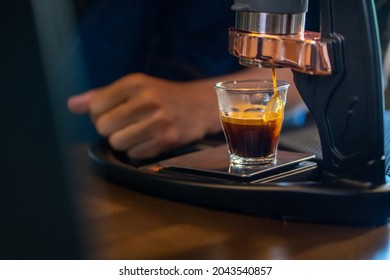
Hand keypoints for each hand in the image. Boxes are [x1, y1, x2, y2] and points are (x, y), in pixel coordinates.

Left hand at [67, 73, 220, 158]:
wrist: (198, 106)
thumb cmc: (161, 96)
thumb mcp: (134, 87)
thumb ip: (101, 95)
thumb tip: (71, 105)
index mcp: (135, 83)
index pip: (96, 106)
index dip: (99, 113)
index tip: (112, 111)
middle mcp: (146, 101)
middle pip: (103, 127)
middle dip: (110, 128)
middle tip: (125, 123)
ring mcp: (158, 122)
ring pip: (117, 143)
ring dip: (123, 140)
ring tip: (137, 131)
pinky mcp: (166, 140)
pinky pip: (134, 154)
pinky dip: (137, 150)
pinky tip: (148, 138)